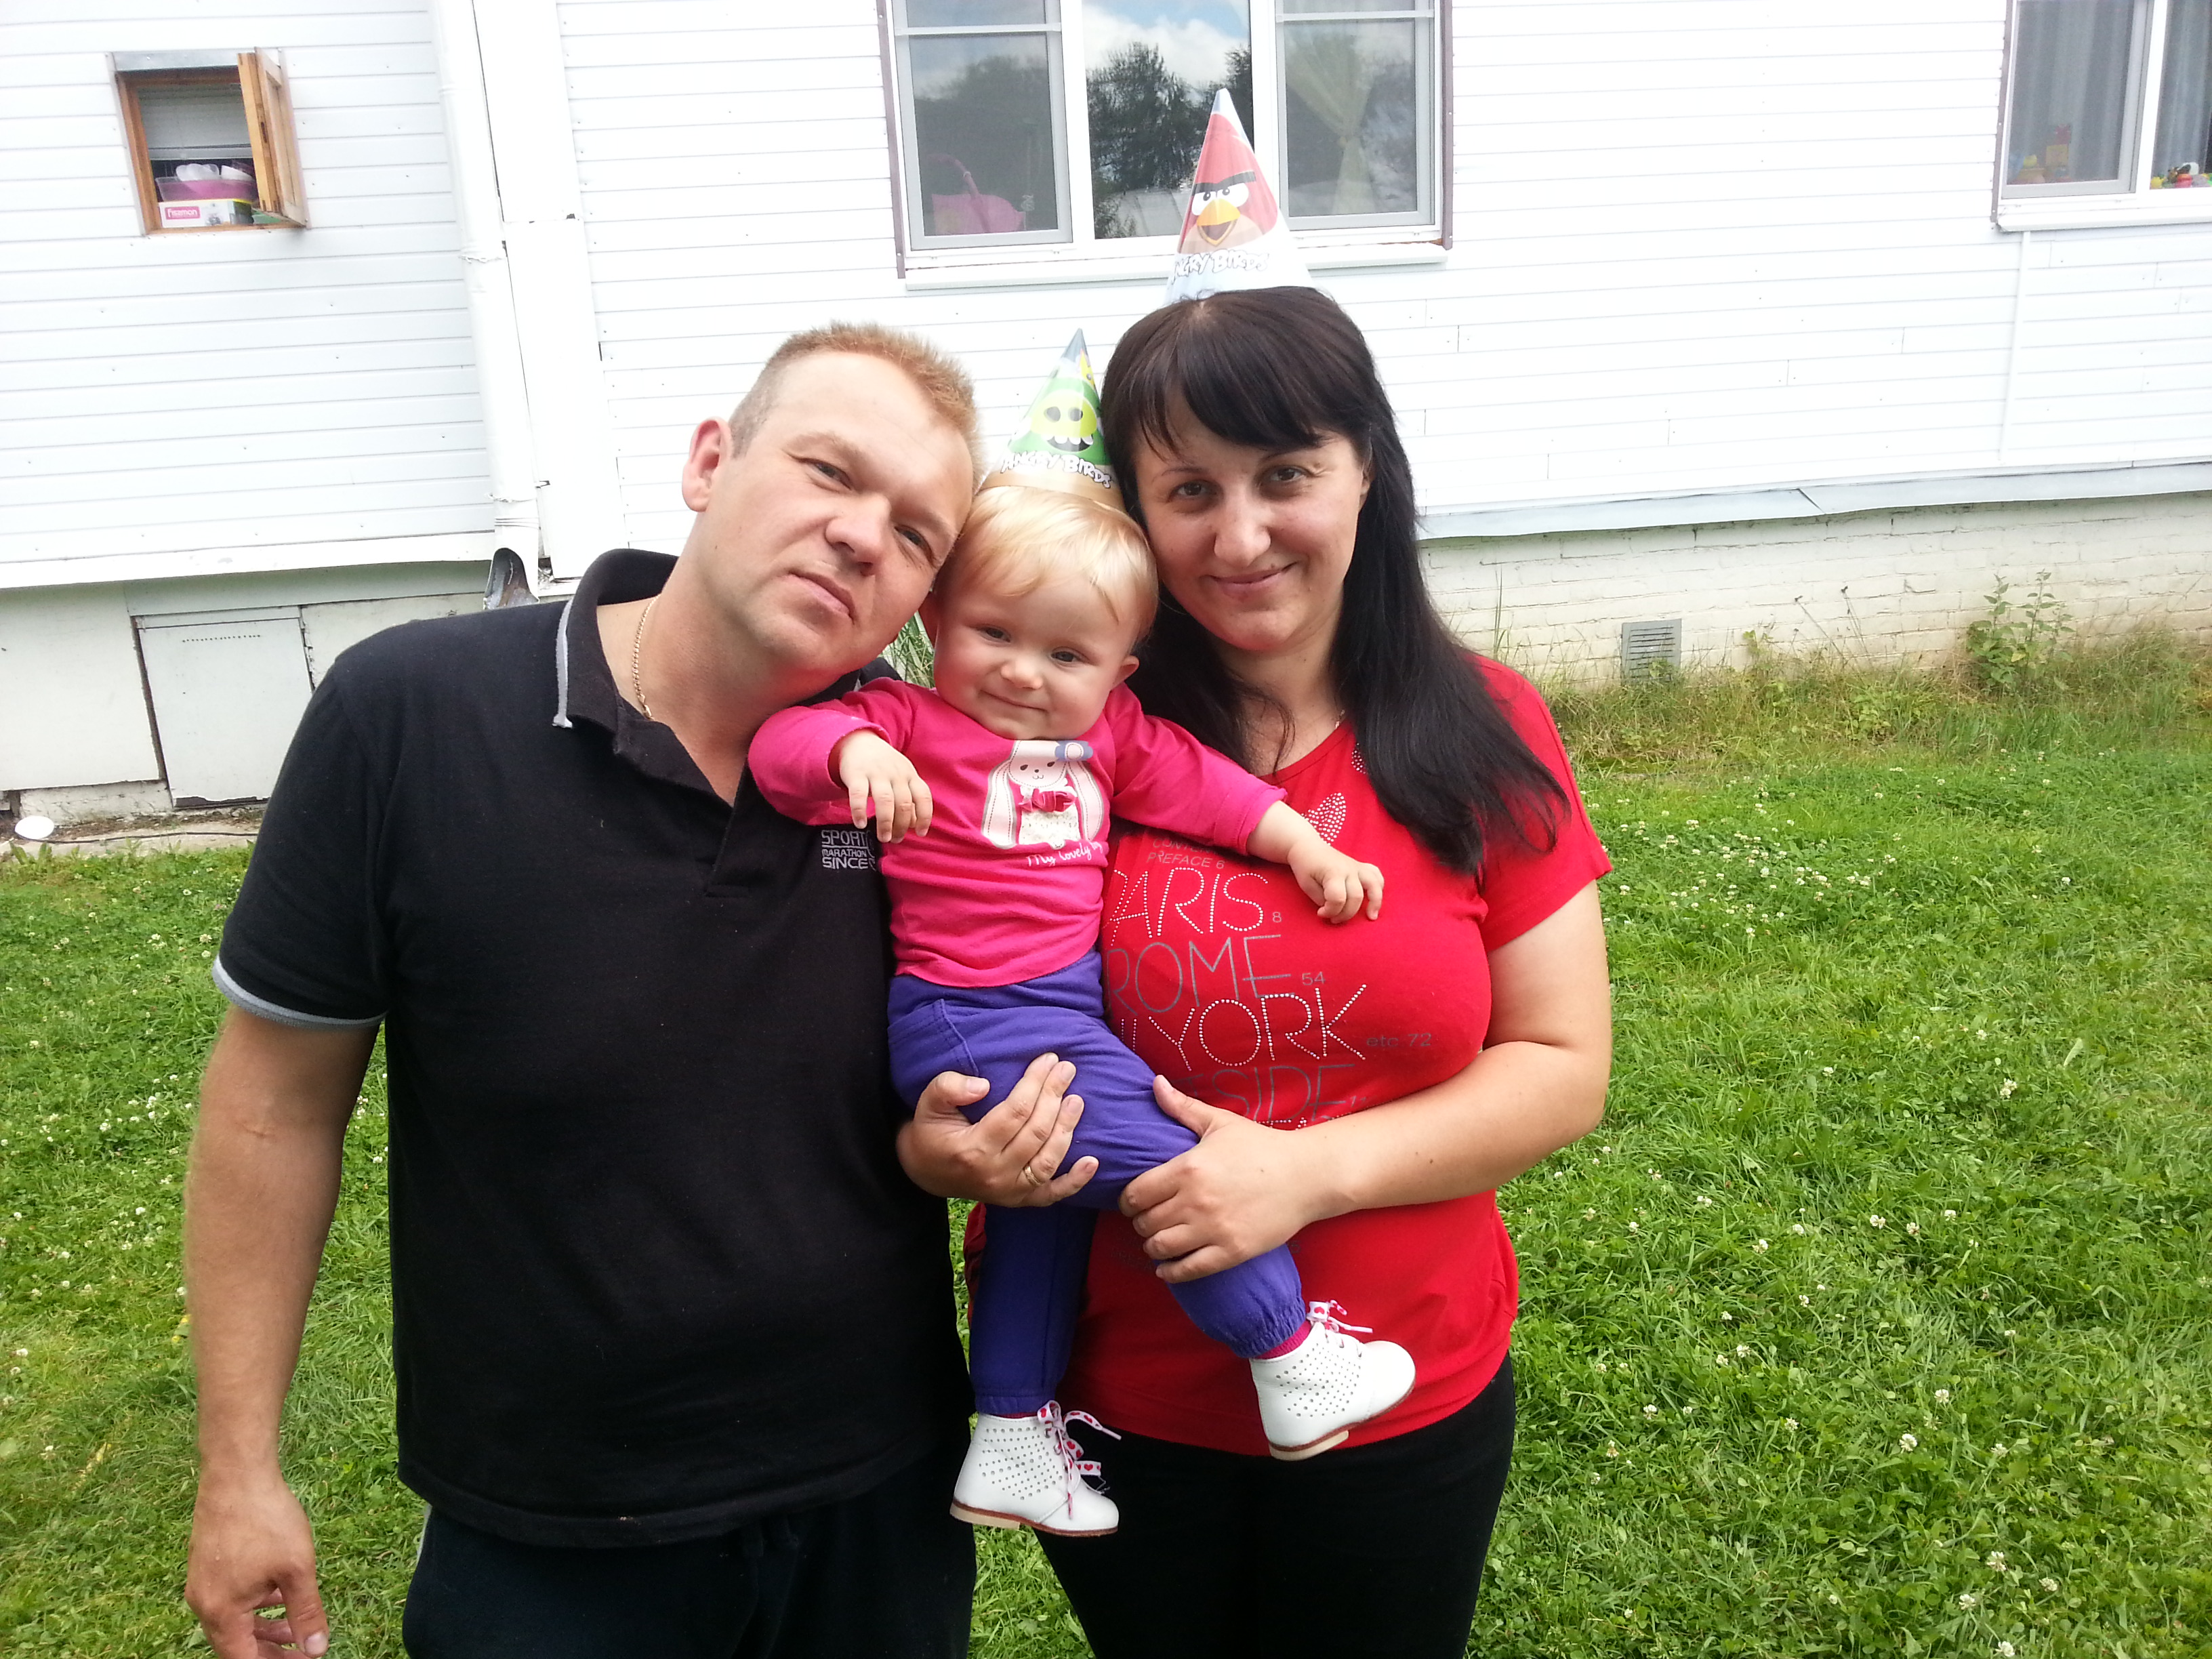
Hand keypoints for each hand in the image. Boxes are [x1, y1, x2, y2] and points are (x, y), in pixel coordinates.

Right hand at [185, 1468, 328, 1657]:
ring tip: (295, 1627)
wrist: (237, 1473)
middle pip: (235, 1644)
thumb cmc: (267, 1519)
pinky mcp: (207, 1564)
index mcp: (220, 1612)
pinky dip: (254, 1605)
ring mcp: (202, 1582)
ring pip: (234, 1620)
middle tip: (301, 1649)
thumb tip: (317, 1649)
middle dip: (269, 1651)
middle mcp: (204, 1603)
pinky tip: (278, 1594)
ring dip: (264, 1627)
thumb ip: (306, 1613)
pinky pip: (230, 1599)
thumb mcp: (297, 1569)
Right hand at [833, 731, 931, 841]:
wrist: (858, 742)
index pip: (923, 796)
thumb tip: (916, 825)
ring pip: (885, 800)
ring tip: (883, 837)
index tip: (921, 833)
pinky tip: (860, 824)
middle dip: (901, 826)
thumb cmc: (884, 767)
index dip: (925, 816)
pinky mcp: (856, 774)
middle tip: (895, 839)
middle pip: (904, 803)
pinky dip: (860, 811)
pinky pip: (858, 795)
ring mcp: (876, 773)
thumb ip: (910, 799)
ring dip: (885, 822)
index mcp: (910, 775)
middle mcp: (895, 773)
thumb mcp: (901, 778)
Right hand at [897, 1053, 1098, 1206]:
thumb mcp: (928, 1104)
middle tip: (1067, 1069)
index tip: (1048, 1059)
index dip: (1035, 1084)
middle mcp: (994, 1174)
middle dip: (1054, 1097)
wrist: (925, 1172)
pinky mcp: (1019, 1201)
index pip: (1014, 1112)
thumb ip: (949, 1088)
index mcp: (972, 1150)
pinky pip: (1052, 1195)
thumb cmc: (929, 1132)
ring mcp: (1009, 1192)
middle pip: (1035, 1133)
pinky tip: (1093, 1162)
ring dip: (1067, 1129)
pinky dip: (1074, 1181)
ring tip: (1076, 1100)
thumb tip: (984, 1085)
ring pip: (1048, 1160)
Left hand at [1119, 1078, 1331, 1281]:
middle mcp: (1196, 1201)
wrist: (1306, 1175)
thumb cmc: (1261, 1146)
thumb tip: (1154, 1082)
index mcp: (1188, 1168)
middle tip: (1148, 1219)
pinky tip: (1167, 1267)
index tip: (1134, 1201)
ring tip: (1157, 1240)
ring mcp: (1213, 1229)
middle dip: (1141, 1222)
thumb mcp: (1220, 1123)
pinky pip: (1188, 1270)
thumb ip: (1182, 1107)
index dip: (1128, 1200)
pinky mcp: (1231, 1251)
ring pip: (1160, 1248)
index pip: (1136, 1194)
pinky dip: (1171, 1271)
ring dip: (1152, 1246)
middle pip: (1145, 1223)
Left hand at [1288, 841, 1383, 922]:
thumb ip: (1322, 899)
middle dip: (1345, 913)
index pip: (1338, 899)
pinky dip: (1379, 887)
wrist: (1308, 847)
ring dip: (1375, 902)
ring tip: (1371, 917)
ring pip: (1375, 885)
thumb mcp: (1307, 885)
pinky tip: (1374, 899)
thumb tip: (1335, 910)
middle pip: (1356, 896)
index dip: (1330, 911)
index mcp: (1333, 872)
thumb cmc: (1305, 866)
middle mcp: (1349, 869)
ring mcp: (1357, 866)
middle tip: (1333, 919)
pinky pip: (1376, 875)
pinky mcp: (1360, 866)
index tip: (1320, 913)